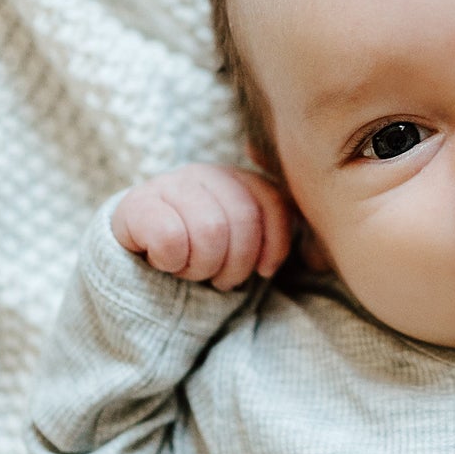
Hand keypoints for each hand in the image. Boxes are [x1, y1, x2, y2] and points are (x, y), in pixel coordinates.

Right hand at [110, 164, 292, 290]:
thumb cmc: (205, 262)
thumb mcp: (249, 249)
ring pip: (208, 230)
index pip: (273, 202)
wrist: (143, 271)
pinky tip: (165, 264)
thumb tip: (319, 258)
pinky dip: (172, 263)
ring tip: (191, 272)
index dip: (275, 245)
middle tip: (220, 280)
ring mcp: (168, 184)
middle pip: (241, 219)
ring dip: (202, 267)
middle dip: (235, 265)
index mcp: (238, 180)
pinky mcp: (135, 206)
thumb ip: (284, 241)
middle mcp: (205, 173)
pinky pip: (169, 238)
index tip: (264, 272)